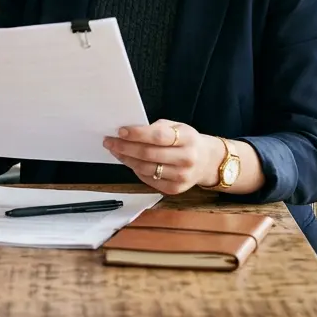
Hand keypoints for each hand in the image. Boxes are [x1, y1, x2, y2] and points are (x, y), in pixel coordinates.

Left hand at [103, 119, 224, 194]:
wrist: (207, 162)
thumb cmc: (187, 141)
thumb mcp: (178, 127)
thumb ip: (157, 128)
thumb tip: (129, 131)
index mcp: (187, 139)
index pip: (158, 137)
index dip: (137, 134)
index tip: (120, 131)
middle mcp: (186, 159)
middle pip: (149, 154)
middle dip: (125, 147)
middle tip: (110, 141)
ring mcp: (181, 177)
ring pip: (146, 169)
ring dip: (126, 159)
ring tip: (116, 151)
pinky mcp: (174, 189)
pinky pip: (148, 179)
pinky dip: (136, 170)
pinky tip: (129, 161)